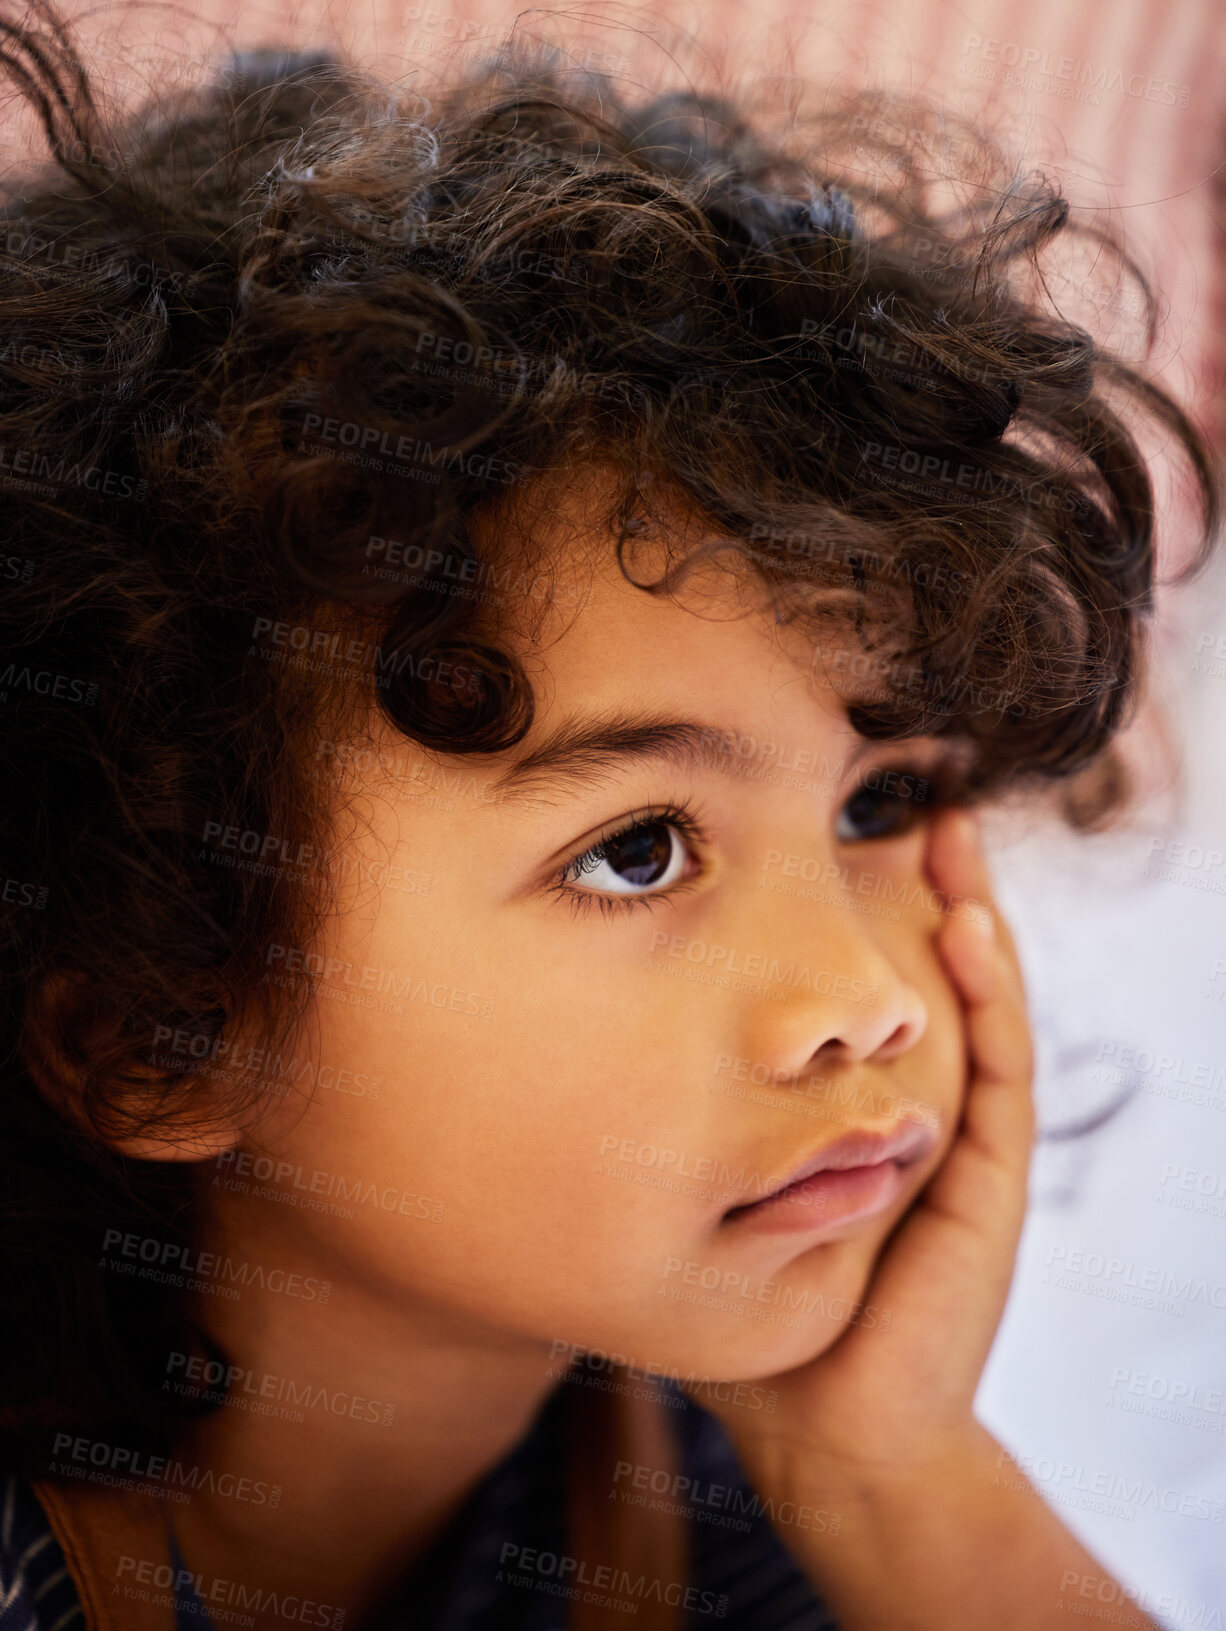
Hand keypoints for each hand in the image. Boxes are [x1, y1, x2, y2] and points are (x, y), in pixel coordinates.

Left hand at [703, 805, 1036, 1491]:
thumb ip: (658, 1135)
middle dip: (916, 883)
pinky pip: (998, 1070)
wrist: (824, 1427)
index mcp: (846, 1109)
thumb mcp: (696, 1199)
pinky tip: (968, 928)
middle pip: (918, 973)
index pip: (852, 989)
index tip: (810, 829)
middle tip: (900, 794)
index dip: (846, 909)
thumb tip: (544, 1054)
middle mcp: (905, 1108)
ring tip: (948, 828)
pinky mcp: (984, 1178)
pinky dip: (991, 995)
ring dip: (968, 910)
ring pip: (972, 1001)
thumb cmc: (752, 1318)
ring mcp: (952, 1138)